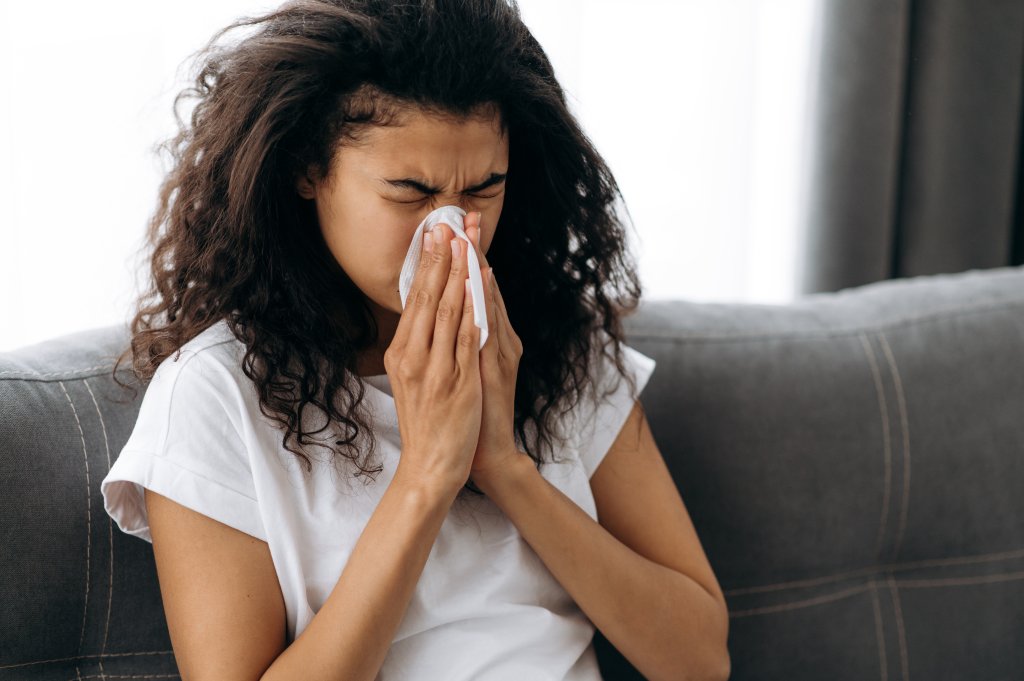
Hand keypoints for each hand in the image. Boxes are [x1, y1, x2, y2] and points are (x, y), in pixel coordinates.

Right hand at [386, 221, 482, 496]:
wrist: (431, 465)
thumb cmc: (425, 423)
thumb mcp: (412, 379)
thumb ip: (418, 346)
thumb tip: (426, 312)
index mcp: (401, 353)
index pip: (415, 299)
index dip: (427, 263)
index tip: (435, 233)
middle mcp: (413, 356)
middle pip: (429, 297)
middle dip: (441, 257)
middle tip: (448, 223)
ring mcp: (434, 368)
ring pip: (448, 311)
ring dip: (458, 273)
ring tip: (466, 242)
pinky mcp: (456, 382)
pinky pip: (465, 338)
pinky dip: (472, 309)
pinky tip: (479, 287)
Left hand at [461, 211, 525, 487]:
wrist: (483, 454)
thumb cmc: (471, 413)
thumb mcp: (465, 370)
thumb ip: (463, 340)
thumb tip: (449, 312)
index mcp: (489, 339)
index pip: (475, 290)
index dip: (467, 257)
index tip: (456, 225)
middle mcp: (500, 340)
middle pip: (485, 288)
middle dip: (475, 251)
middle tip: (467, 215)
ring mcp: (501, 352)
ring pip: (489, 302)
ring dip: (479, 267)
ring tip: (472, 236)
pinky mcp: (499, 368)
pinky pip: (489, 328)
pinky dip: (485, 303)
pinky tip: (480, 281)